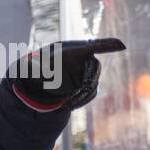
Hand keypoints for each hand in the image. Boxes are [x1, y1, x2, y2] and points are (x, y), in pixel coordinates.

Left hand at [8, 38, 124, 109]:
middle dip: (87, 84)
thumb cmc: (42, 63)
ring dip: (81, 97)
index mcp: (75, 51)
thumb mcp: (36, 64)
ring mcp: (89, 72)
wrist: (46, 74)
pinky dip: (80, 101)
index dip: (108, 45)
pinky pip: (90, 94)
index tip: (121, 45)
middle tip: (76, 96)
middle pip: (95, 71)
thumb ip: (36, 64)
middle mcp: (86, 60)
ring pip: (92, 86)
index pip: (94, 46)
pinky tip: (68, 104)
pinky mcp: (89, 83)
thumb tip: (28, 63)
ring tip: (67, 104)